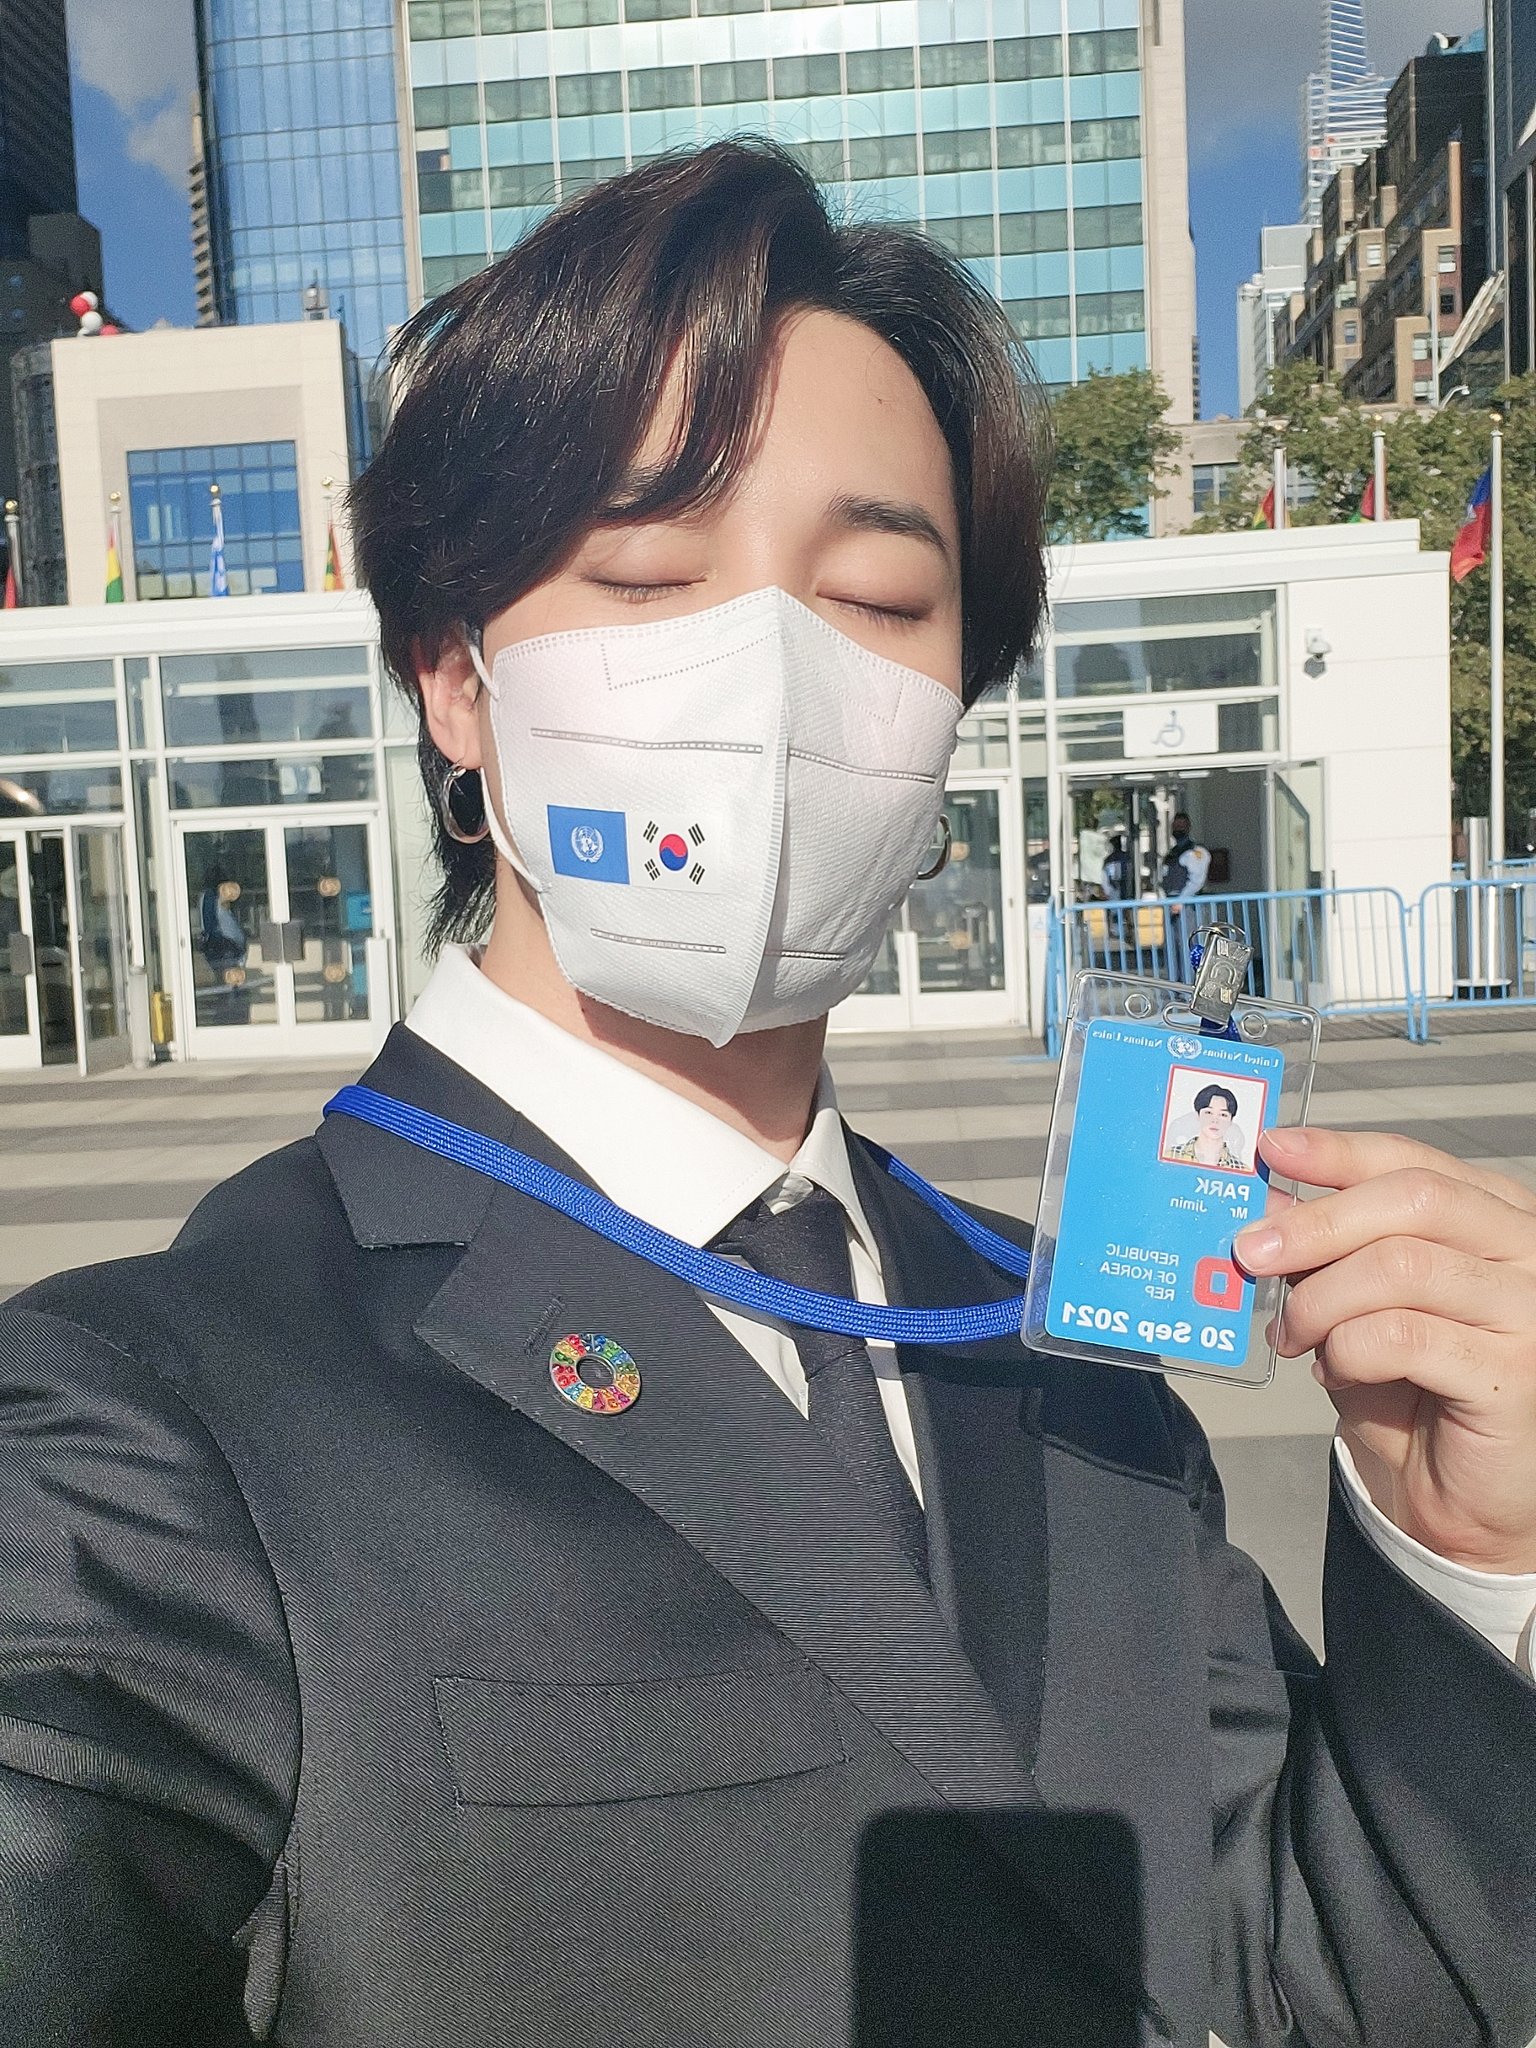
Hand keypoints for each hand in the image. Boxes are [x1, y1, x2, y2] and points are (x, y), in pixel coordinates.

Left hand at [1234, 1127, 1535, 1575]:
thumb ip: (1330, 1249)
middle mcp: (1525, 1250)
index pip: (1413, 1162)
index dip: (1338, 1152)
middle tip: (1250, 1251)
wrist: (1457, 1496)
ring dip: (1321, 1299)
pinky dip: (1347, 1348)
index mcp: (1495, 1215)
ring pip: (1401, 1266)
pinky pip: (1403, 1336)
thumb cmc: (1413, 1390)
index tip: (1273, 1149)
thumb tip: (1264, 1202)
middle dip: (1316, 1222)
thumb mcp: (1361, 1301)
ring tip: (1293, 1333)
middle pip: (1412, 1200)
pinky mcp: (1514, 1375)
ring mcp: (1529, 1311)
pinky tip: (1334, 1370)